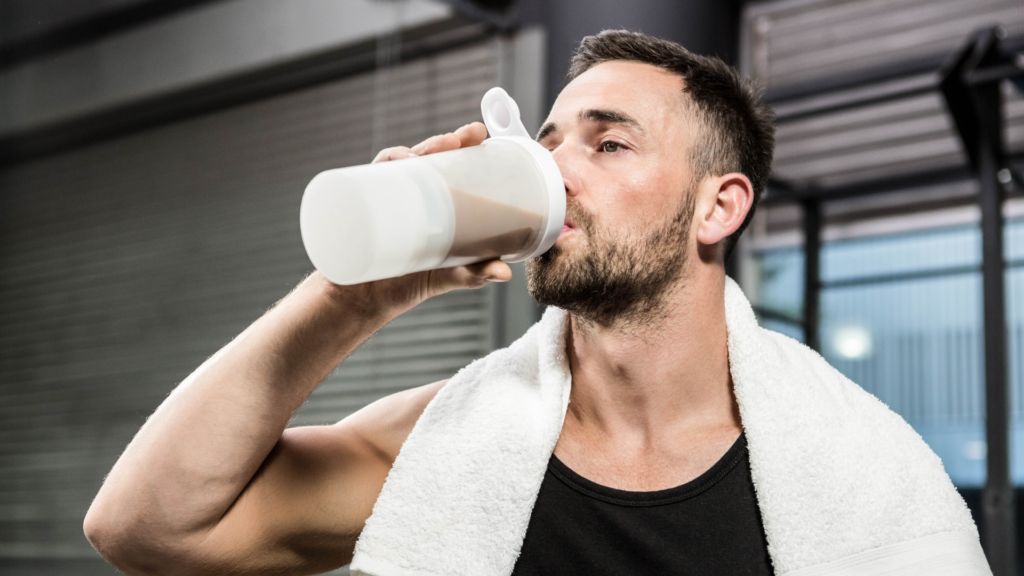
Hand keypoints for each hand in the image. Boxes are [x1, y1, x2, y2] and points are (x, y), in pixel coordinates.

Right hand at [323, 122, 512, 316]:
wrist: (365, 301)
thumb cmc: (409, 282)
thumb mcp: (449, 276)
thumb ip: (475, 274)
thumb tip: (505, 274)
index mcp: (434, 201)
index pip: (449, 163)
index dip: (462, 143)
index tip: (477, 133)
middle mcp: (409, 194)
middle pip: (424, 156)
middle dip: (440, 142)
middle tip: (458, 140)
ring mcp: (385, 199)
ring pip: (395, 164)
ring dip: (408, 152)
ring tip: (421, 158)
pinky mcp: (362, 209)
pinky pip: (366, 182)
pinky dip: (379, 170)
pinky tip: (391, 170)